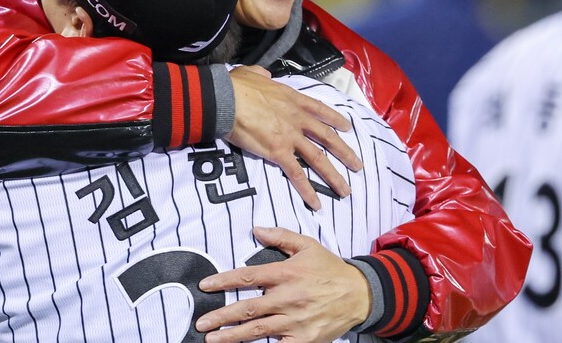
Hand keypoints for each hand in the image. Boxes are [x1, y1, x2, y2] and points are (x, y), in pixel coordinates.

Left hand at [196, 227, 370, 342]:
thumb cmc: (331, 269)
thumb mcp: (307, 245)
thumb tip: (256, 229)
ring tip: (212, 340)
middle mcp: (288, 298)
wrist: (360, 295)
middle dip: (221, 317)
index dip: (224, 281)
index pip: (248, 277)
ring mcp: (295, 321)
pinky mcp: (303, 339)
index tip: (205, 286)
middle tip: (201, 322)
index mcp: (286, 273)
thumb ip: (280, 236)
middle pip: (247, 308)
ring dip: (232, 336)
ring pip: (257, 330)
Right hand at [226, 66, 361, 209]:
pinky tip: (316, 203)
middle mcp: (297, 119)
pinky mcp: (278, 153)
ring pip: (319, 159)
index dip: (336, 120)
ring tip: (346, 190)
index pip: (320, 110)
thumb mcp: (253, 73)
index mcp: (292, 99)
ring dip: (334, 176)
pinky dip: (307, 190)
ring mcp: (290, 137)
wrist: (227, 99)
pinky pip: (297, 175)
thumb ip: (262, 75)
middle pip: (327, 137)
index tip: (348, 128)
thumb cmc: (236, 86)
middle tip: (357, 165)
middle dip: (344, 152)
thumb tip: (264, 75)